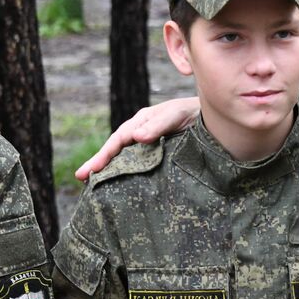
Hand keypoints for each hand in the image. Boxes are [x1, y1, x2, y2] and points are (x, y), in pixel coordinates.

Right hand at [75, 97, 200, 180]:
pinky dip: (128, 174)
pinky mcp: (161, 156)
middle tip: (80, 178)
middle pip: (116, 150)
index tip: (93, 170)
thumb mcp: (177, 115)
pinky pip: (140, 165)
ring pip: (126, 158)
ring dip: (111, 170)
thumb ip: (159, 125)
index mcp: (142, 122)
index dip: (104, 155)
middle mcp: (142, 133)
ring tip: (93, 186)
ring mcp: (150, 145)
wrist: (217, 119)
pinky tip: (122, 185)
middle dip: (99, 163)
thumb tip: (135, 137)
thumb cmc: (196, 113)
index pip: (118, 140)